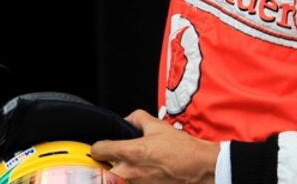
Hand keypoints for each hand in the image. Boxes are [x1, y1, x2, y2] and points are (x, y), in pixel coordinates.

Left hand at [90, 110, 218, 183]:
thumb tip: (127, 120)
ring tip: (124, 170)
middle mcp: (130, 172)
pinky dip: (131, 181)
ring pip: (114, 182)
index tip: (100, 148)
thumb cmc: (182, 149)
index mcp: (131, 151)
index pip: (99, 150)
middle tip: (106, 164)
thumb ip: (138, 118)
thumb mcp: (159, 126)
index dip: (97, 147)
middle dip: (101, 169)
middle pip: (100, 175)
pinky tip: (139, 176)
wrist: (200, 168)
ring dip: (115, 177)